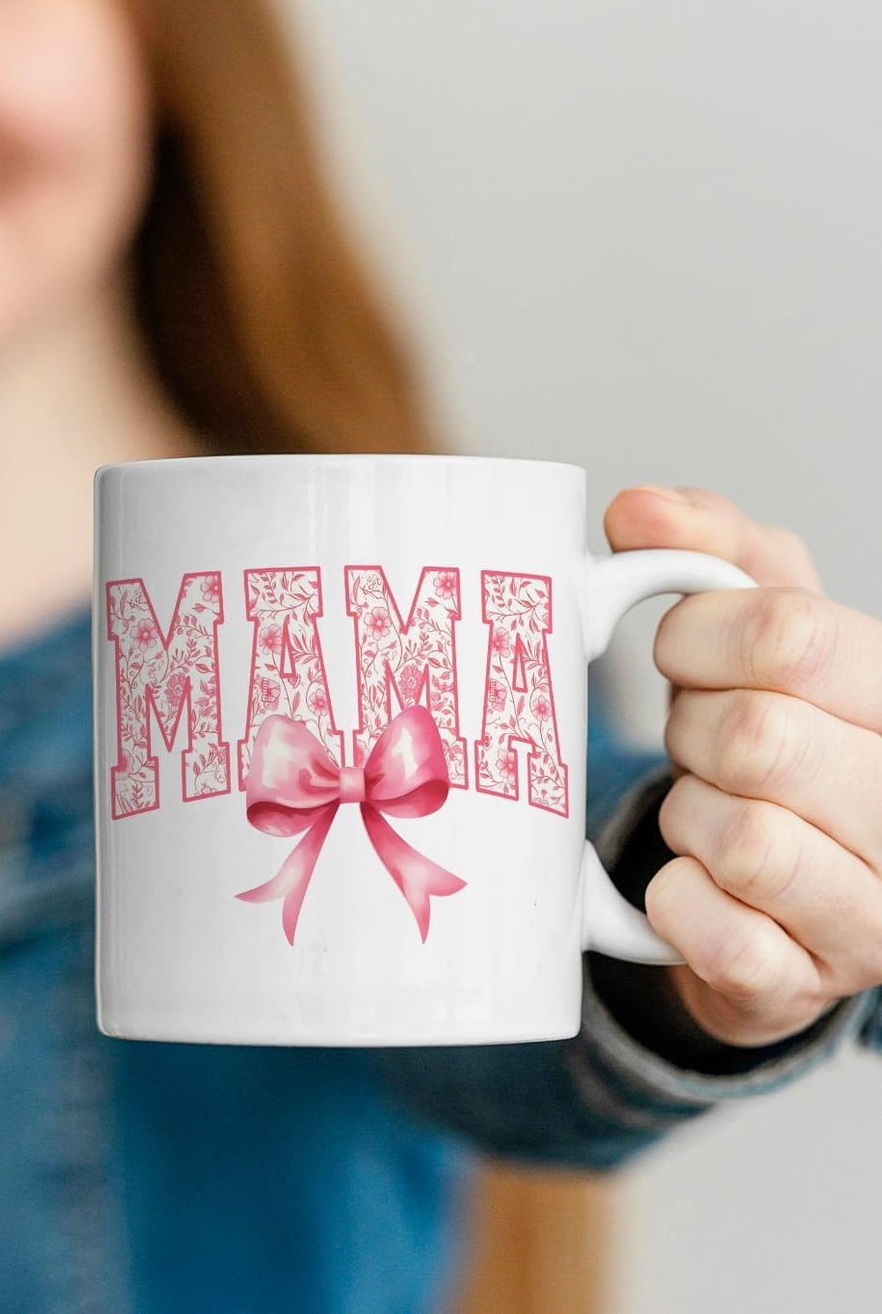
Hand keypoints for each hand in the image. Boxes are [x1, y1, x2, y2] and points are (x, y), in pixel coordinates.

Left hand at [603, 485, 881, 1048]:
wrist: (773, 883)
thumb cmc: (770, 734)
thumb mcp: (755, 625)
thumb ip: (709, 551)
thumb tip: (636, 510)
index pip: (790, 633)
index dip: (698, 635)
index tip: (683, 654)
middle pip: (757, 737)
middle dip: (692, 730)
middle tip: (696, 740)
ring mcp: (875, 912)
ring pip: (739, 836)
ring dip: (686, 814)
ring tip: (705, 809)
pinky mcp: (807, 985)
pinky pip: (713, 931)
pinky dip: (674, 900)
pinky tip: (694, 883)